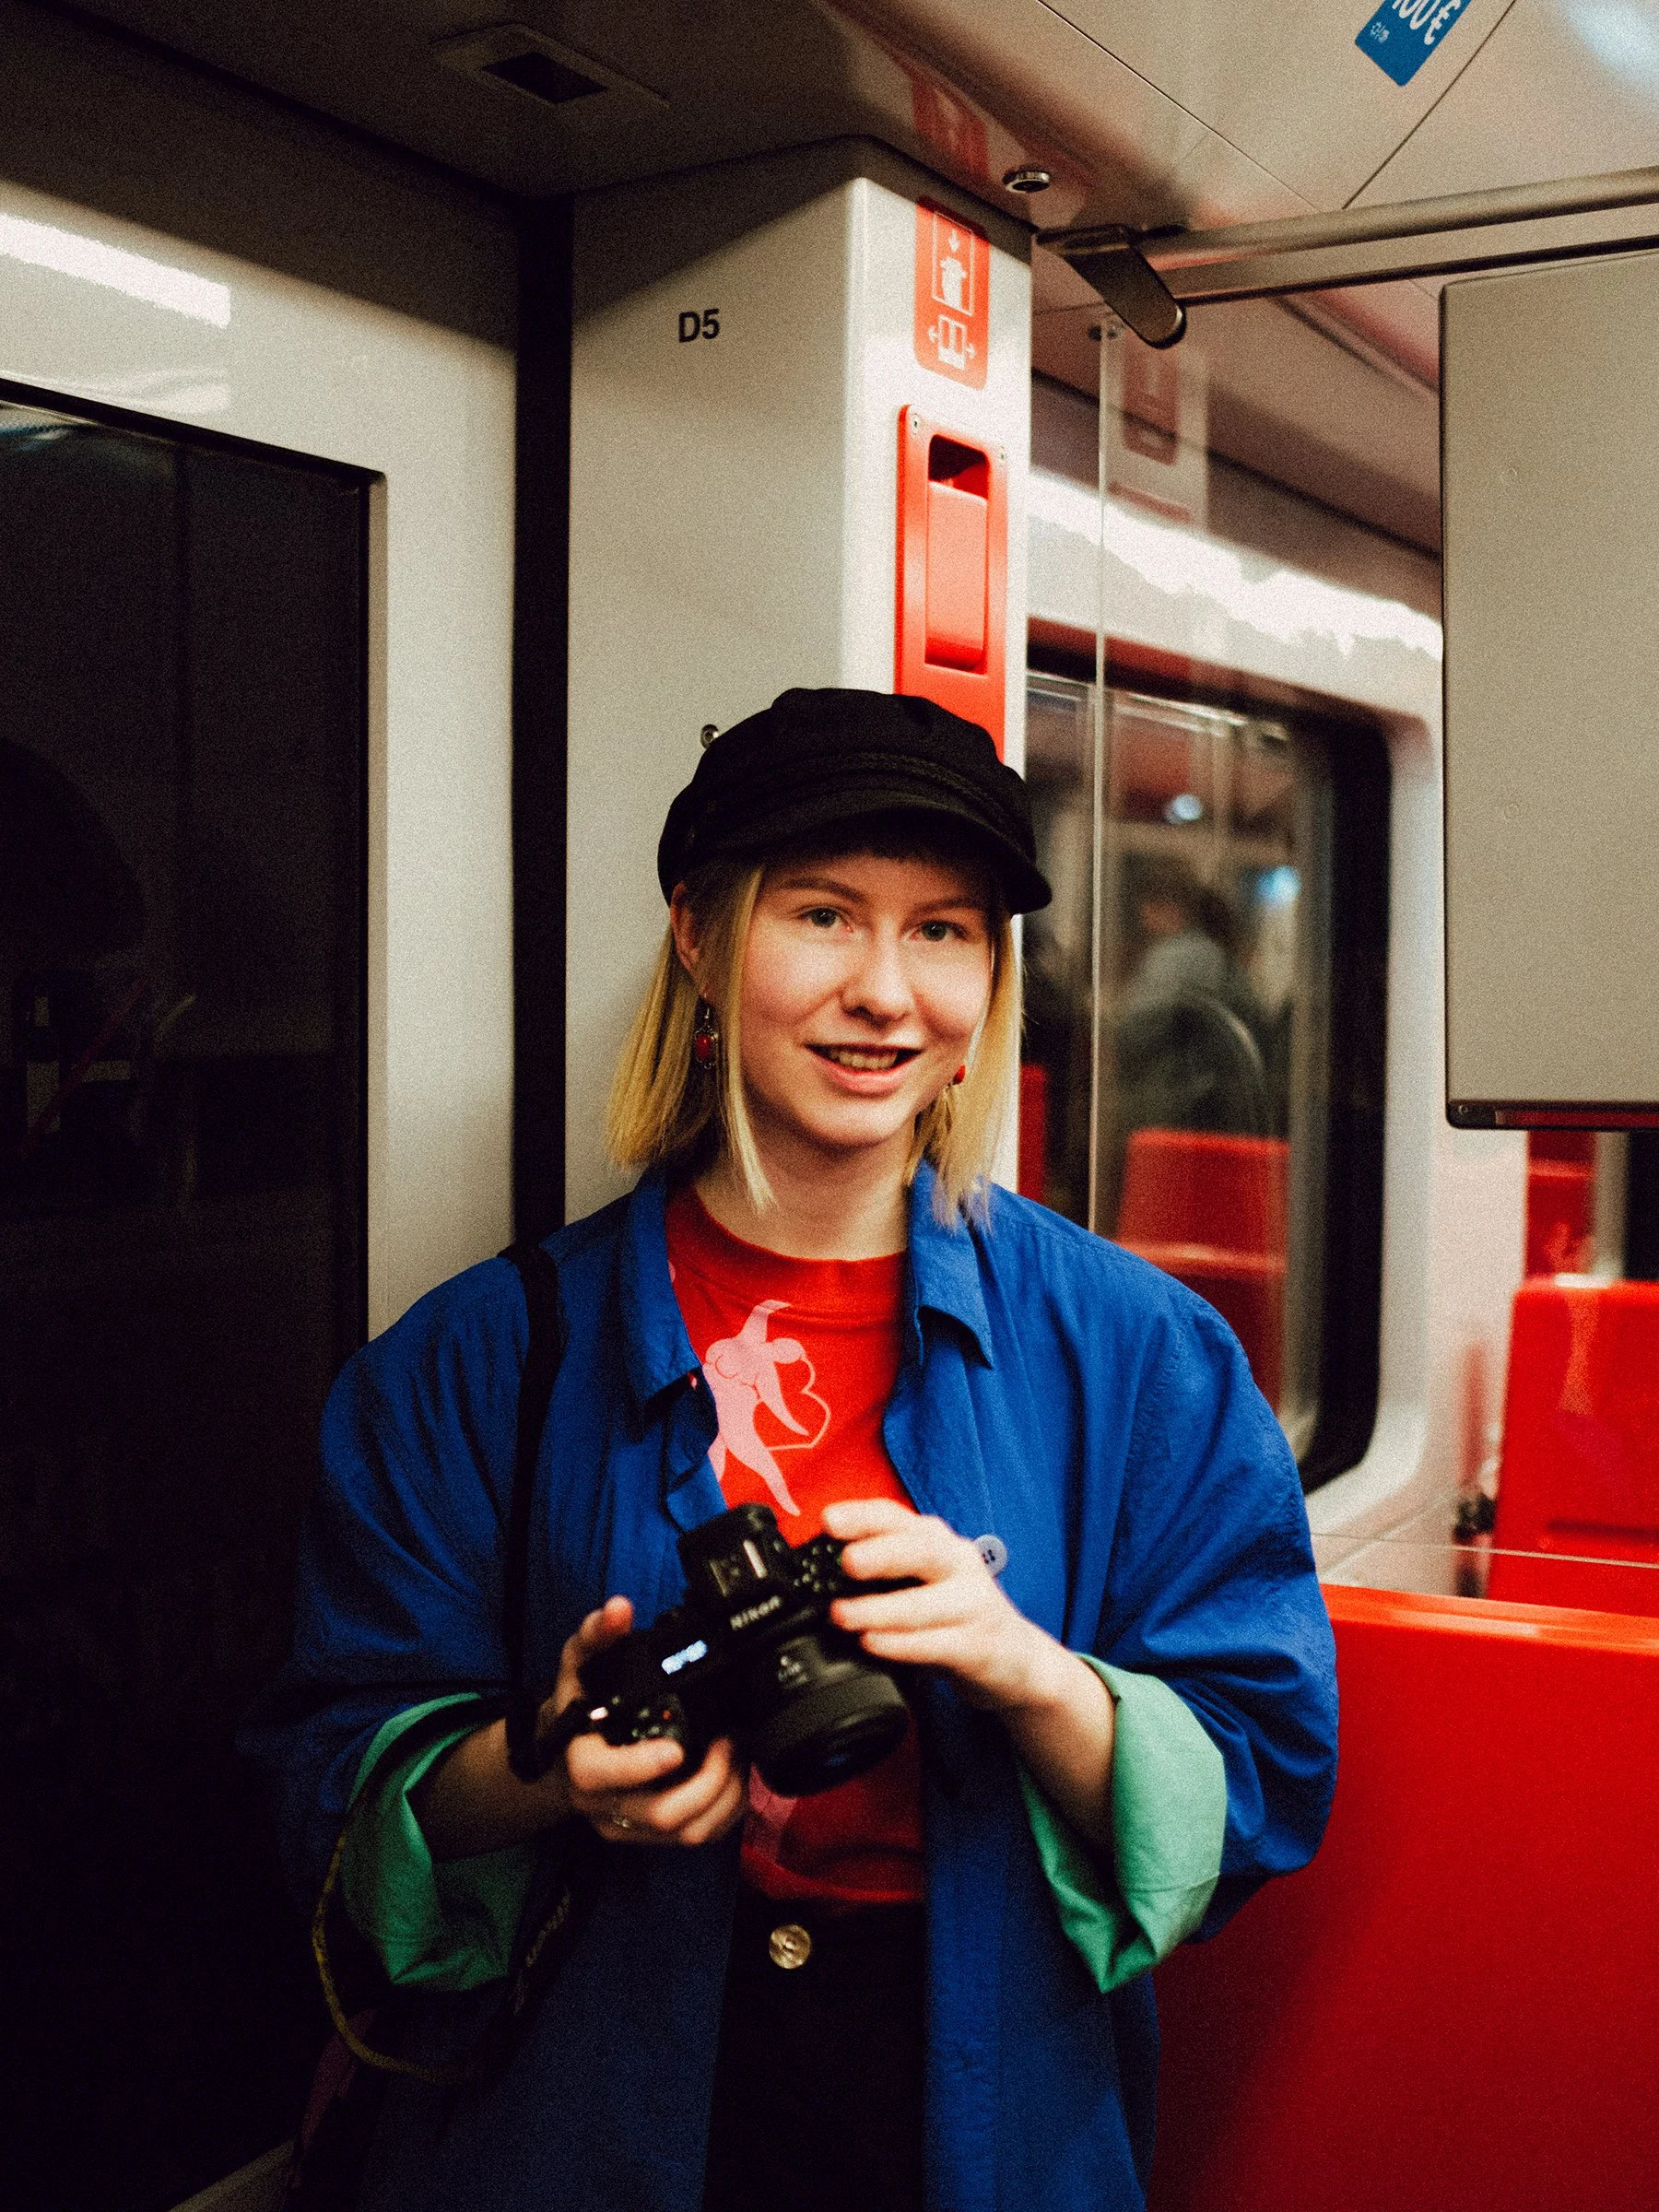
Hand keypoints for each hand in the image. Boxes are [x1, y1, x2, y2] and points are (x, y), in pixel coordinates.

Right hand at [547, 1596, 748, 1847]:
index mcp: (581, 1764)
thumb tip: (618, 1608)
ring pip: (686, 1833)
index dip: (641, 1766)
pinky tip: (733, 1778)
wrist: (565, 1751)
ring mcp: (628, 1825)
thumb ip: (597, 1635)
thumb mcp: (580, 1664)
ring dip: (724, 1796)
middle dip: (709, 1779)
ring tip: (737, 1755)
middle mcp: (602, 1804)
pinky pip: (696, 1836)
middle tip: (729, 1740)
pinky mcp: (650, 1837)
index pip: (601, 1776)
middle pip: (661, 1813)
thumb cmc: (578, 1705)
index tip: (678, 1746)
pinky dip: (725, 1810)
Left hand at [823, 1498, 1067, 1714]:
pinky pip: (937, 1643)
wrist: (1016, 1660)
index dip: (862, 1516)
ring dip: (880, 1609)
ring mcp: (972, 1604)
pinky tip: (873, 1644)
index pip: (897, 1518)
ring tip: (841, 1615)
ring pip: (926, 1602)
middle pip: (921, 1549)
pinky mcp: (979, 1645)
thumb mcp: (922, 1582)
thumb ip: (882, 1571)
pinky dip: (902, 1644)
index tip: (828, 1520)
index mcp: (936, 1542)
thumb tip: (818, 1571)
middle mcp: (957, 1564)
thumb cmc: (954, 1614)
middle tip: (846, 1562)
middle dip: (881, 1553)